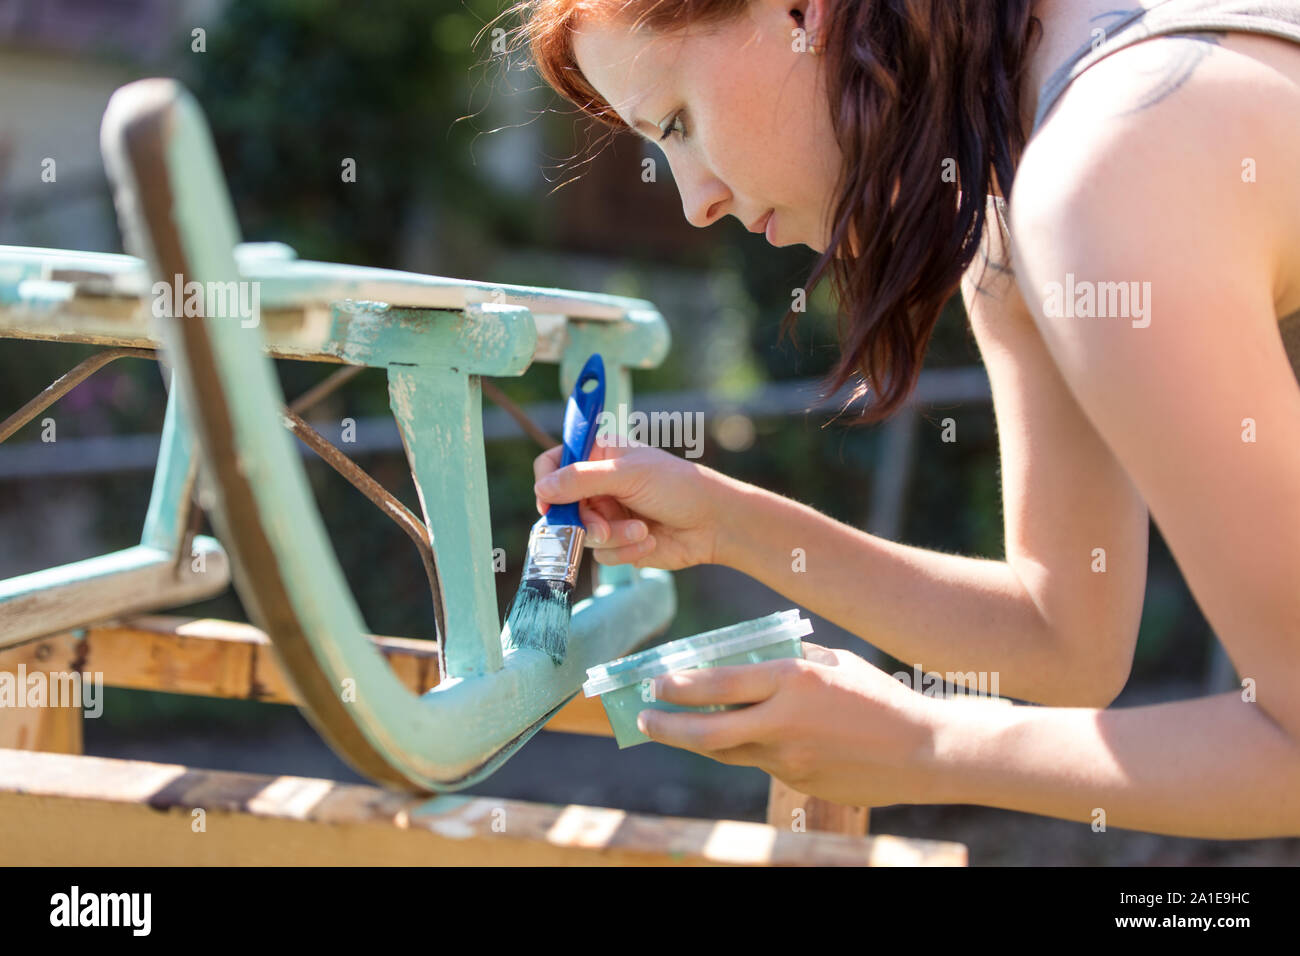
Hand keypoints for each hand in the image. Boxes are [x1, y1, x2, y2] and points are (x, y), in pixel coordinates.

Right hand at [533, 433, 725, 570]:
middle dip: (584, 520)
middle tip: (602, 527)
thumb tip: (543, 488)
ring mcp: (607, 515)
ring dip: (613, 536)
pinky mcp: (618, 542)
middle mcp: (598, 485)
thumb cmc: (677, 486)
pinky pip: (602, 554)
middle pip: (561, 507)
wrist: (713, 523)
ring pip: (582, 534)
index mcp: (598, 455)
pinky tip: (649, 539)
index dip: (547, 482)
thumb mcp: (628, 474)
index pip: (554, 463)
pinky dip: (626, 549)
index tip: (550, 501)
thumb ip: (582, 479)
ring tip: (642, 530)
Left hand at [636, 642, 946, 807]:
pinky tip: (744, 738)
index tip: (655, 682)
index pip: (720, 683)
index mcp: (794, 680)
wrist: (924, 752)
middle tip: (642, 718)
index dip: (679, 685)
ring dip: (694, 740)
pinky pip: (760, 764)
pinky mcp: (798, 784)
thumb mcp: (831, 663)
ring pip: (726, 751)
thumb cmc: (878, 697)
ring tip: (670, 729)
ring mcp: (790, 760)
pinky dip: (745, 750)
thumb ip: (785, 662)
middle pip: (707, 731)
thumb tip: (741, 659)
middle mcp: (785, 723)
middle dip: (666, 726)